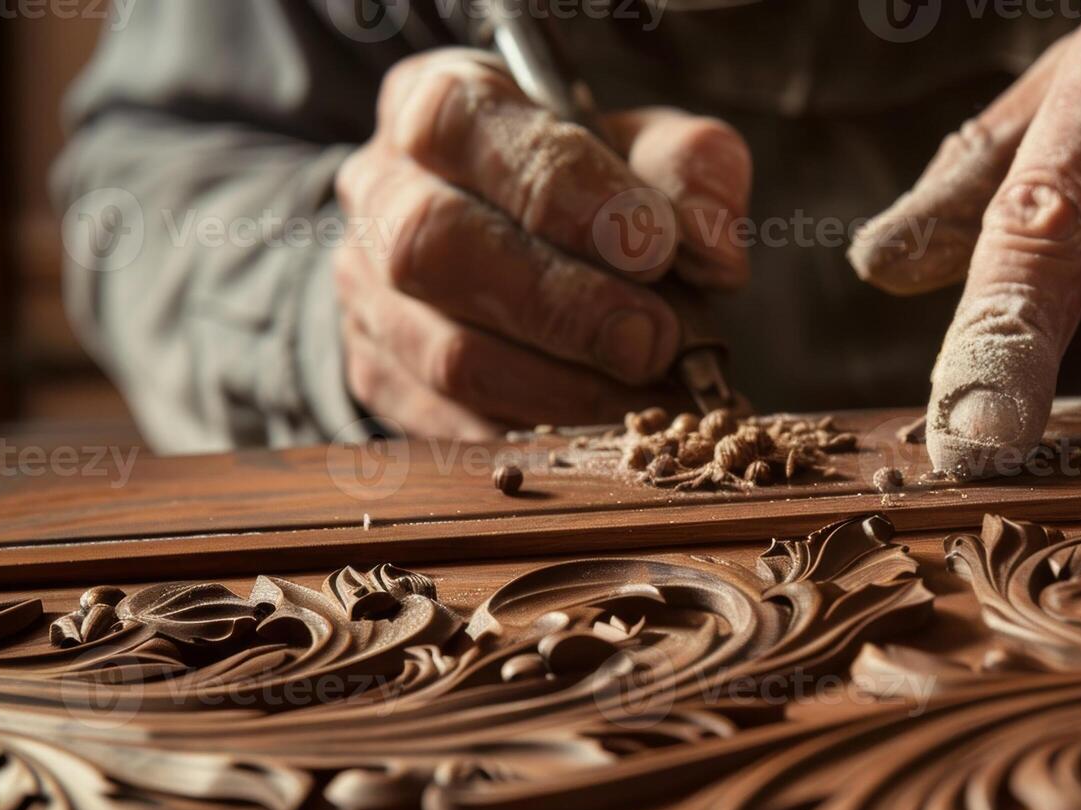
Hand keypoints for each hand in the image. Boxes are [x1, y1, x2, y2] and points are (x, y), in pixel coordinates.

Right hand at [334, 49, 751, 438]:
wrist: (509, 242)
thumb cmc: (583, 184)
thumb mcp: (644, 148)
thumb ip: (690, 170)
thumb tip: (714, 250)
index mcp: (434, 104)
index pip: (462, 124)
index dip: (558, 186)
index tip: (654, 242)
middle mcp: (382, 193)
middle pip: (437, 246)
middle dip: (562, 303)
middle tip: (654, 340)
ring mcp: (367, 293)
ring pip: (447, 354)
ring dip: (564, 386)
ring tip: (649, 396)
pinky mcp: (381, 376)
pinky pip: (453, 428)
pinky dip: (543, 435)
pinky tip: (609, 430)